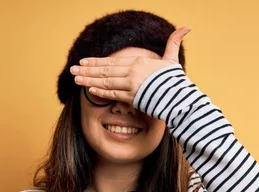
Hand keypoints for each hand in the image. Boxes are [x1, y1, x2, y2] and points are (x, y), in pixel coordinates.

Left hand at [69, 26, 190, 104]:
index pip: (112, 61)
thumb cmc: (175, 80)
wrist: (180, 97)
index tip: (84, 61)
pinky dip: (101, 92)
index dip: (96, 61)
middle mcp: (132, 72)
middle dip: (87, 70)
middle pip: (105, 70)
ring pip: (105, 82)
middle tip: (73, 69)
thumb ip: (173, 43)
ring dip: (89, 80)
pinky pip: (113, 94)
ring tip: (76, 78)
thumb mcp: (172, 59)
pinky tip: (90, 90)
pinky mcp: (133, 98)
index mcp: (139, 62)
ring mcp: (131, 85)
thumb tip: (186, 27)